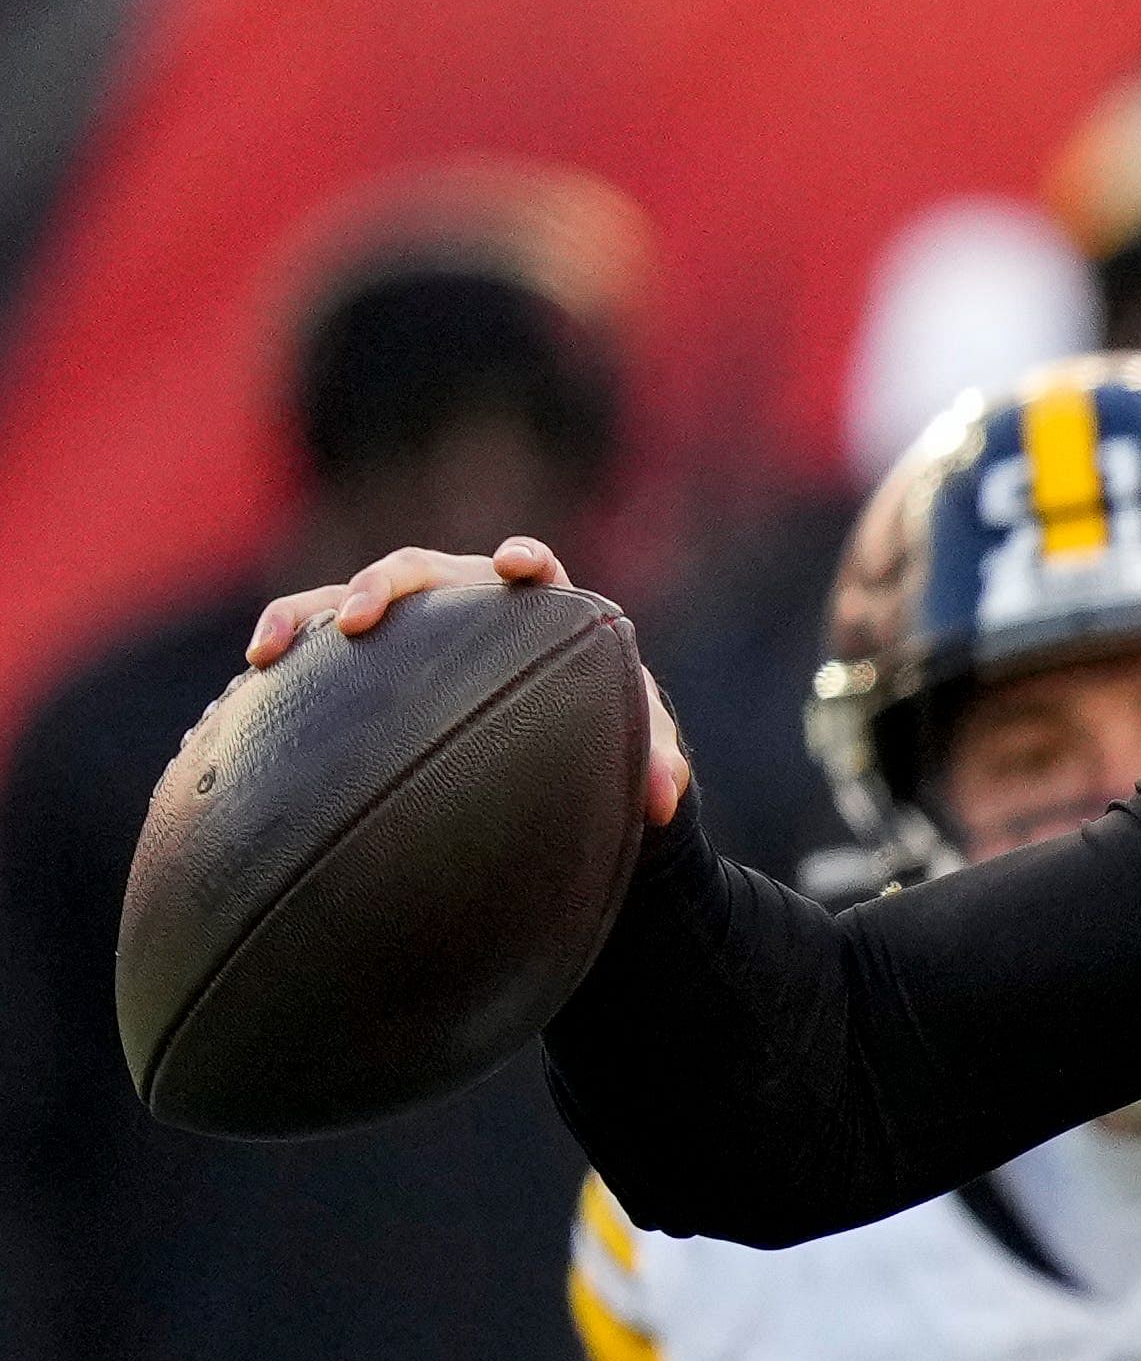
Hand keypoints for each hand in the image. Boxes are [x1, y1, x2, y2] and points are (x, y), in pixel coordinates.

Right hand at [243, 536, 689, 825]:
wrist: (547, 757)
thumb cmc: (597, 743)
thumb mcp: (634, 756)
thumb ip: (658, 765)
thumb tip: (668, 799)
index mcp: (537, 612)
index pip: (535, 570)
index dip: (525, 561)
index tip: (517, 565)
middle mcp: (466, 606)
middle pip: (423, 573)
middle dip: (387, 585)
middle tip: (360, 619)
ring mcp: (411, 630)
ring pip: (351, 600)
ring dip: (311, 613)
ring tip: (272, 648)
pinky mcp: (367, 665)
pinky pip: (316, 649)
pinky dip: (287, 652)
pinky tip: (252, 679)